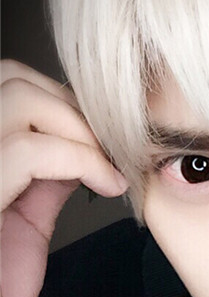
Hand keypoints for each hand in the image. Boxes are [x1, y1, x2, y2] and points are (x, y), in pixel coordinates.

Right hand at [0, 60, 128, 296]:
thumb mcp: (23, 219)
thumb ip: (43, 176)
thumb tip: (79, 147)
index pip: (13, 84)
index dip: (67, 103)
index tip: (105, 139)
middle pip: (13, 77)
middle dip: (76, 108)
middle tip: (108, 151)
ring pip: (20, 98)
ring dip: (81, 130)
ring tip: (108, 168)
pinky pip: (29, 150)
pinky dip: (83, 159)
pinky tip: (107, 185)